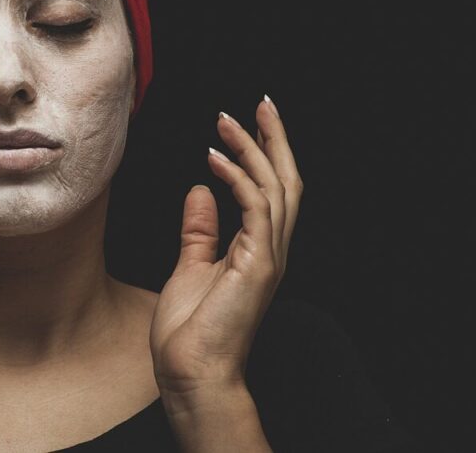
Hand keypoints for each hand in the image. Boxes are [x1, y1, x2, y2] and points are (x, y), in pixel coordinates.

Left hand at [150, 97, 303, 395]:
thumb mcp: (191, 266)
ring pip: (275, 188)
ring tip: (227, 120)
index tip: (248, 121)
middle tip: (261, 103)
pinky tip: (215, 158)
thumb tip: (200, 189)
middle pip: (285, 181)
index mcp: (259, 249)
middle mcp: (271, 249)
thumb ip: (200, 229)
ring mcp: (267, 257)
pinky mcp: (257, 265)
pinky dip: (238, 178)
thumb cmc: (190, 331)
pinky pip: (254, 208)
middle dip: (274, 139)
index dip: (265, 154)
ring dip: (253, 149)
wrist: (191, 372)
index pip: (271, 190)